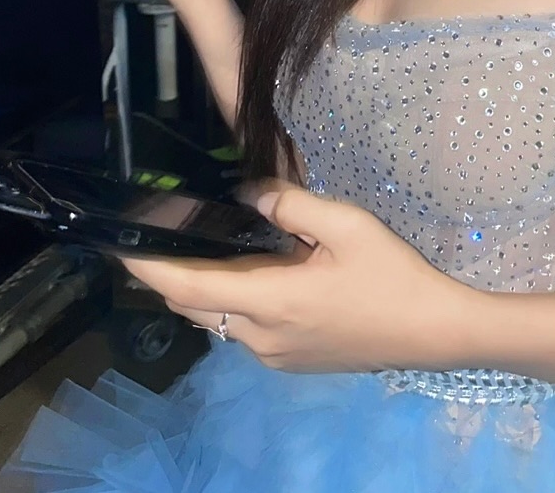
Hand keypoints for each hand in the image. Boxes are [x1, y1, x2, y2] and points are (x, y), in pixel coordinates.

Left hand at [119, 186, 474, 374]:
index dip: (149, 268)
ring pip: (221, 318)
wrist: (432, 331)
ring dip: (208, 286)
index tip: (121, 245)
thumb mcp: (346, 225)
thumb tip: (245, 193)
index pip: (188, 288)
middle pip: (196, 306)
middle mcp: (261, 337)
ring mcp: (275, 355)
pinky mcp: (291, 360)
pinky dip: (236, 298)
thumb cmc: (391, 274)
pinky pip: (245, 328)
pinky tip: (260, 270)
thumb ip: (291, 205)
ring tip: (211, 242)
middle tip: (167, 230)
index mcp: (270, 301)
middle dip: (173, 273)